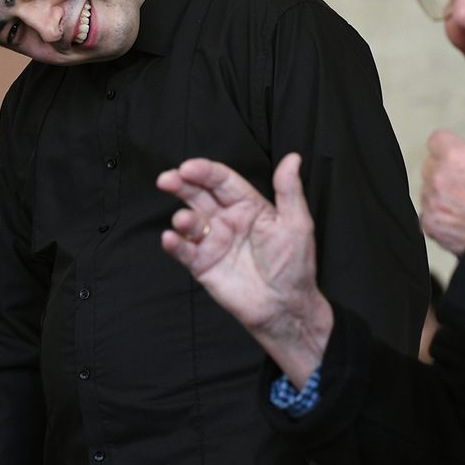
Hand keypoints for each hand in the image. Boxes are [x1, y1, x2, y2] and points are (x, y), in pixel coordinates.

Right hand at [157, 154, 331, 386]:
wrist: (286, 306)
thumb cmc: (295, 265)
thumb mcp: (297, 223)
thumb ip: (289, 190)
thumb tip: (293, 158)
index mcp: (249, 205)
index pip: (222, 181)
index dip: (205, 171)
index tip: (188, 167)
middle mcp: (228, 219)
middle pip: (199, 195)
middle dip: (181, 184)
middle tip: (167, 179)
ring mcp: (214, 241)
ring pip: (190, 221)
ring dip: (182, 218)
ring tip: (184, 221)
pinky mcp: (203, 265)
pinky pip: (184, 251)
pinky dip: (174, 244)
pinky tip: (172, 239)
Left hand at [420, 122, 464, 254]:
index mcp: (456, 156)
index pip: (438, 139)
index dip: (452, 145)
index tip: (463, 154)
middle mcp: (438, 178)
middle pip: (432, 165)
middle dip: (447, 169)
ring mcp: (433, 204)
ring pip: (429, 190)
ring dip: (443, 192)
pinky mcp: (432, 227)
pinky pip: (430, 214)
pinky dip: (442, 216)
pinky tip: (464, 219)